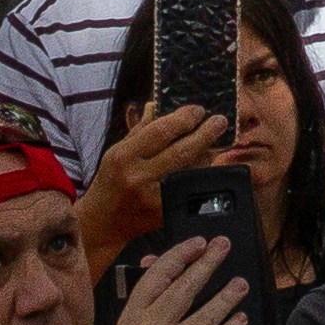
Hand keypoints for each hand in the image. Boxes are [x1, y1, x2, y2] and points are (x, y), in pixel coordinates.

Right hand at [86, 103, 225, 270]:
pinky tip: (207, 164)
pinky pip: (190, 189)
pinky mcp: (165, 213)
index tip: (199, 110)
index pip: (161, 132)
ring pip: (190, 171)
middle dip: (205, 134)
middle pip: (181, 152)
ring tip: (217, 140)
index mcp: (125, 156)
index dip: (184, 118)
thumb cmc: (111, 180)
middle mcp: (139, 177)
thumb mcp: (118, 150)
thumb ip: (141, 128)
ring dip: (208, 154)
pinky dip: (201, 175)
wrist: (104, 221)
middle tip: (220, 121)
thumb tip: (158, 103)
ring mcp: (154, 198)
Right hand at [98, 231, 250, 324]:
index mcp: (130, 321)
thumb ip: (146, 304)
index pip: (157, 277)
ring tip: (241, 284)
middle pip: (185, 288)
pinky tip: (240, 320)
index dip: (179, 255)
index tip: (198, 243)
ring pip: (208, 313)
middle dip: (207, 263)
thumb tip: (154, 261)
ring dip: (228, 295)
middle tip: (224, 245)